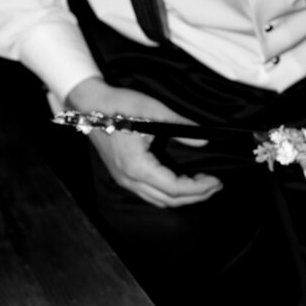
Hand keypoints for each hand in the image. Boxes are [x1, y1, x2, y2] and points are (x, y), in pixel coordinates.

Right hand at [63, 77, 222, 208]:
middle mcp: (129, 179)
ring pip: (158, 201)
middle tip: (215, 186)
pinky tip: (180, 184)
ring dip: (183, 198)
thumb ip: (181, 127)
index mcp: (137, 166)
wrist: (89, 105)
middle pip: (168, 200)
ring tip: (202, 187)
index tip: (216, 181)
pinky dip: (169, 194)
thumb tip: (204, 140)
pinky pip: (149, 195)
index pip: (174, 188)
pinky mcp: (122, 176)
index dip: (198, 188)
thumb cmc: (119, 105)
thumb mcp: (154, 111)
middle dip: (196, 196)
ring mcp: (124, 180)